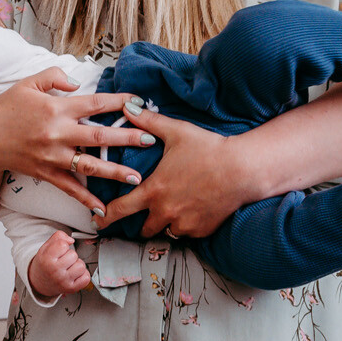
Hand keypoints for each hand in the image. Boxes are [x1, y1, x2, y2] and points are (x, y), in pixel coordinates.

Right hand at [0, 70, 155, 213]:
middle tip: (150, 140)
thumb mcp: (27, 84)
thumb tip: (76, 83)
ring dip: (114, 172)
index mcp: (56, 108)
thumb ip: (54, 77)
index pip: (94, 103)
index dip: (118, 102)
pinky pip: (70, 188)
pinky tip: (102, 209)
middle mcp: (57, 133)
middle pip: (99, 136)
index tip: (138, 102)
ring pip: (89, 166)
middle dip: (127, 138)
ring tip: (137, 178)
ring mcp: (53, 155)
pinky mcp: (46, 173)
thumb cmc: (4, 110)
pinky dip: (86, 199)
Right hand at [27, 230, 91, 298]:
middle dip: (70, 255)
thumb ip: (58, 237)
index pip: (63, 244)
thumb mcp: (45, 247)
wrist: (39, 282)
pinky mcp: (71, 288)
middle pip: (74, 255)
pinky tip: (74, 274)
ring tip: (69, 267)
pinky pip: (86, 278)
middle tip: (63, 260)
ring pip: (81, 266)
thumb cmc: (44, 264)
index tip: (58, 250)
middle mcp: (54, 271)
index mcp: (46, 259)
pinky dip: (82, 275)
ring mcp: (63, 281)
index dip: (63, 245)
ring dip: (77, 264)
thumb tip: (71, 240)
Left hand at [97, 109, 262, 238]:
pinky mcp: (203, 230)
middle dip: (141, 223)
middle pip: (143, 229)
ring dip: (166, 225)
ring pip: (167, 232)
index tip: (99, 221)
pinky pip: (188, 233)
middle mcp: (166, 211)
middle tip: (144, 216)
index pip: (121, 210)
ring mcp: (185, 223)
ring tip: (172, 212)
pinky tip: (193, 211)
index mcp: (154, 190)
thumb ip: (149, 121)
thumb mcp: (176, 132)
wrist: (242, 169)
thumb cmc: (208, 149)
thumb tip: (128, 107)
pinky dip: (187, 226)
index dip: (106, 216)